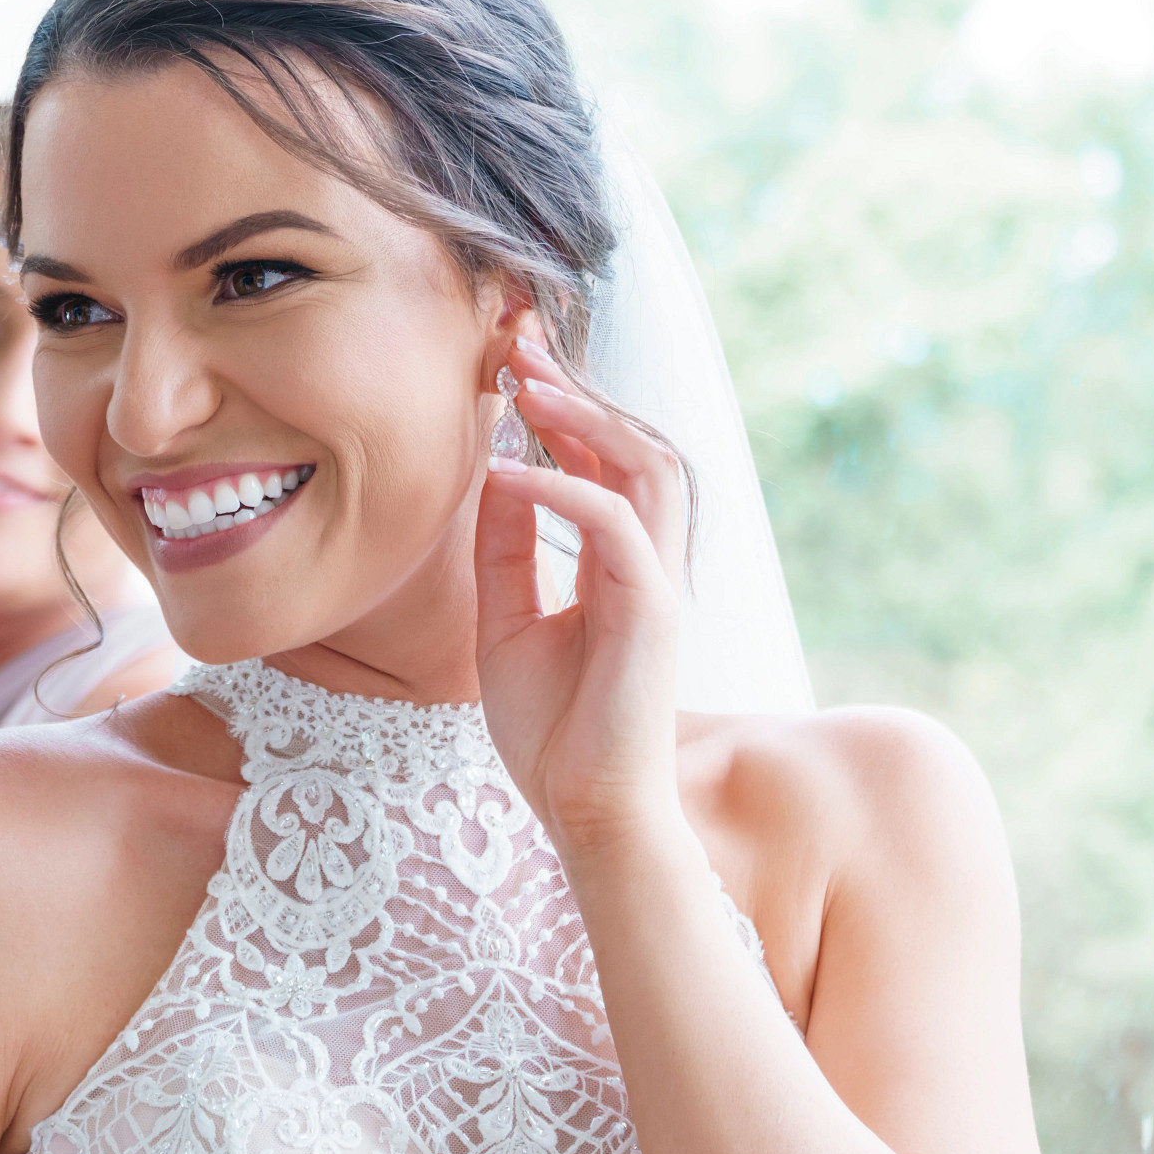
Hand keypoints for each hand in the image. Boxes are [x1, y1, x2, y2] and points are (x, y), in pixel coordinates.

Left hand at [474, 336, 689, 857]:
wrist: (583, 812)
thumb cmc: (551, 729)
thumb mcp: (506, 620)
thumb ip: (505, 547)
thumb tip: (495, 470)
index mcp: (620, 562)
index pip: (605, 460)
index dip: (565, 403)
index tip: (511, 357)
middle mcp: (650, 561)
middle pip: (636, 443)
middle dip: (580, 387)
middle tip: (519, 341)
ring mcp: (658, 582)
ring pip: (647, 466)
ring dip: (587, 418)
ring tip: (526, 385)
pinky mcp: (653, 610)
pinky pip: (613, 525)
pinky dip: (561, 489)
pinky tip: (508, 472)